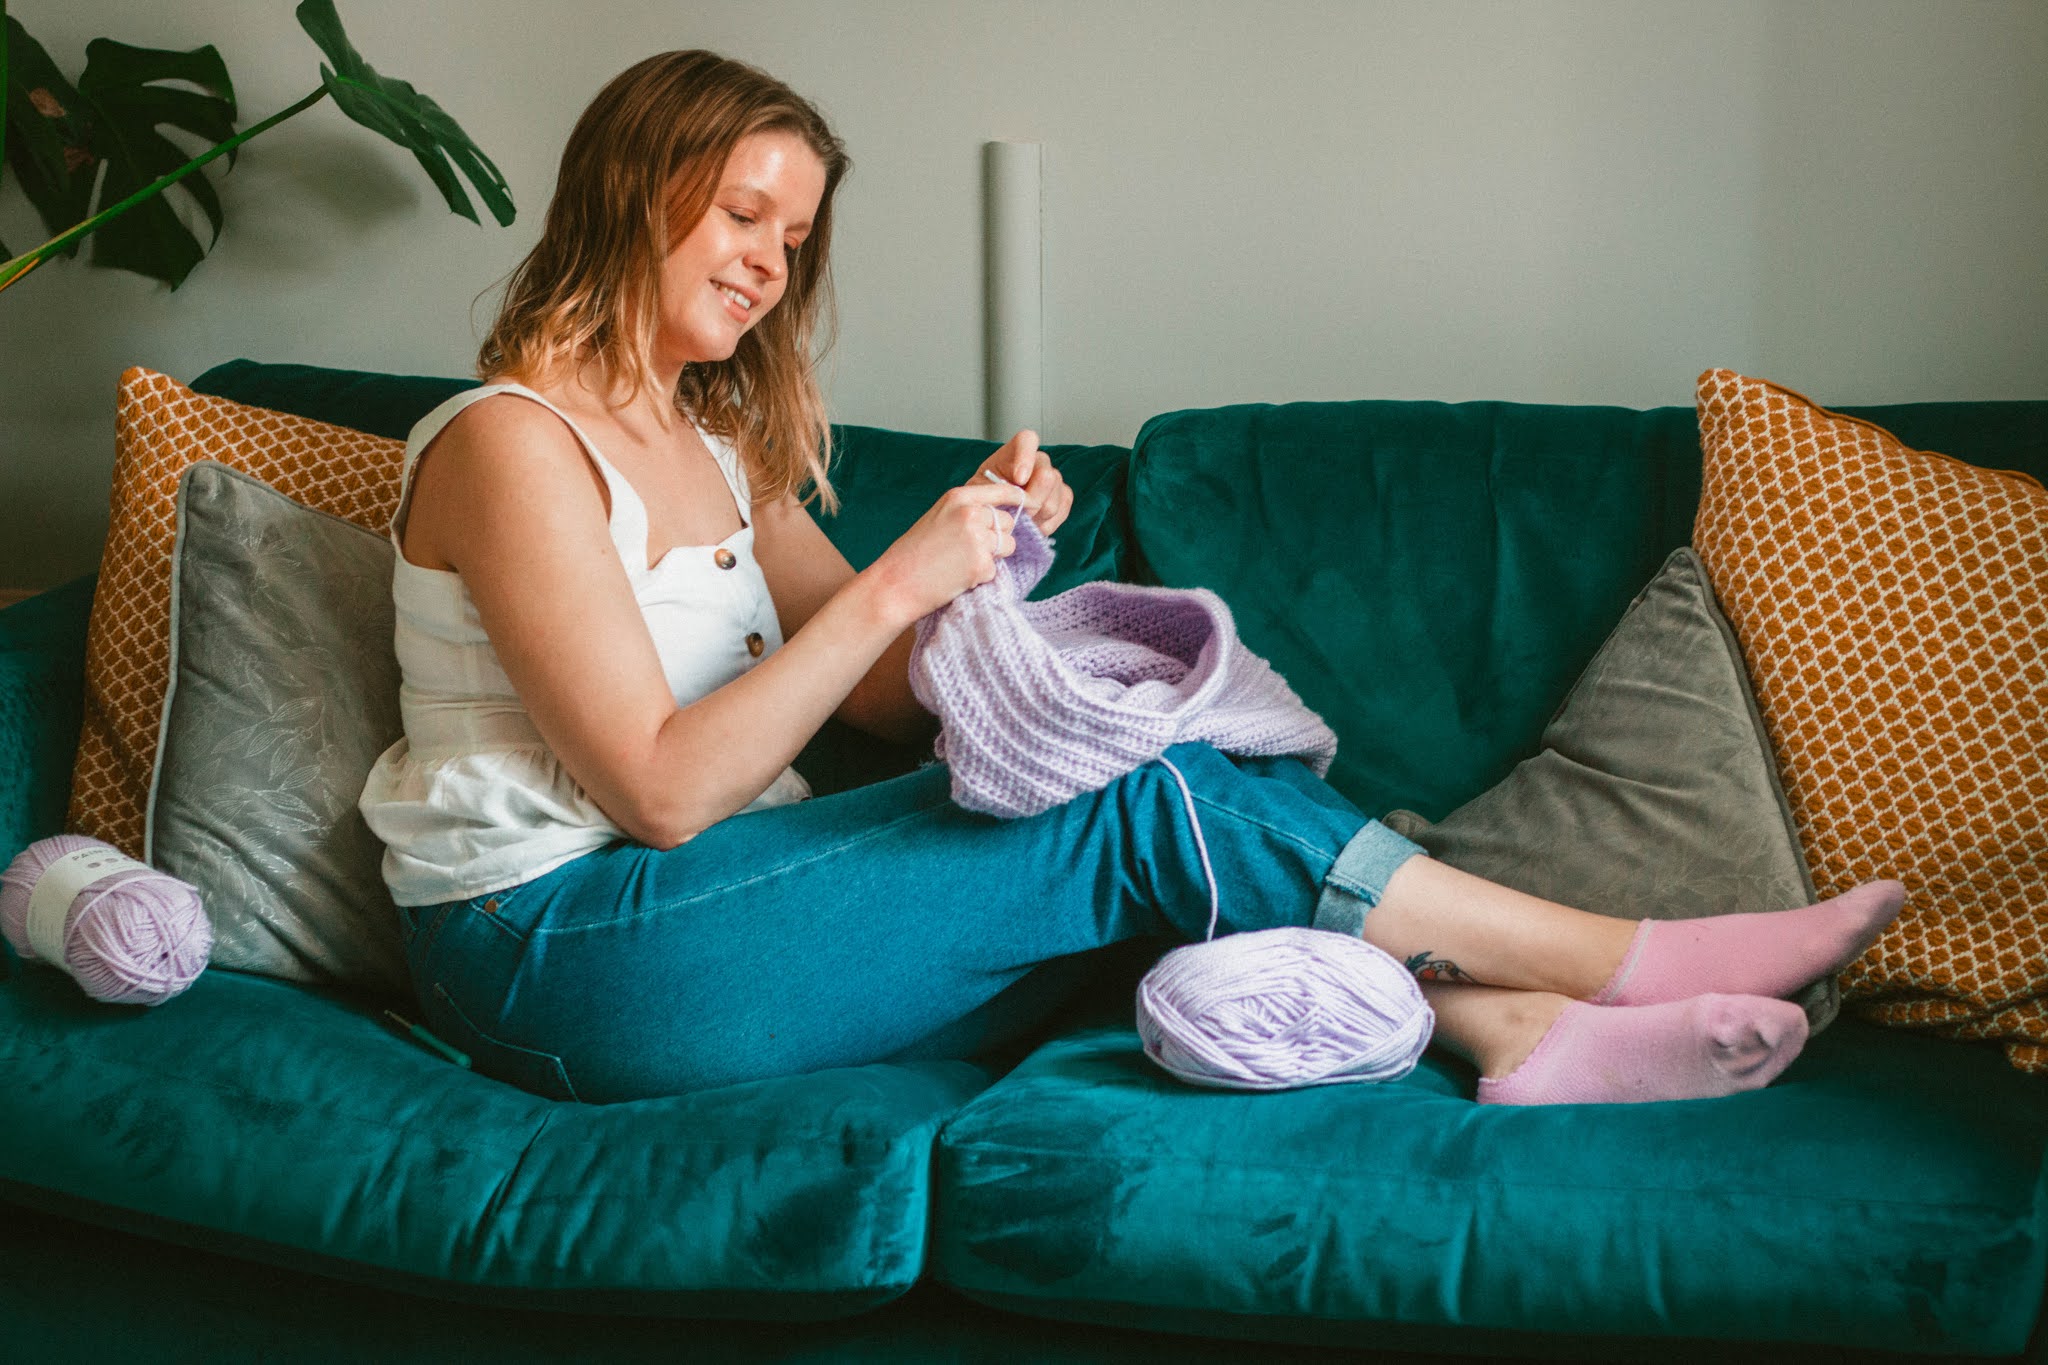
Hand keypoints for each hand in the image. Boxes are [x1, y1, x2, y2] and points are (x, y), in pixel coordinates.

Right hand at [862, 480, 1022, 624]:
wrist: (895, 583)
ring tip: (964, 562)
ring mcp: (977, 540)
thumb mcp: (939, 517)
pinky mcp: (980, 566)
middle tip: (972, 550)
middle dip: (999, 535)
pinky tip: (959, 577)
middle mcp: (971, 514)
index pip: (1003, 490)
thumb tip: (999, 514)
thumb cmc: (913, 553)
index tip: (1028, 504)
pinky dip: (982, 576)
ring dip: (995, 556)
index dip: (1018, 498)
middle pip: (1009, 521)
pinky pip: (996, 569)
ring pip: (1008, 545)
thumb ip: (967, 511)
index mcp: (958, 497)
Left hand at [974, 429, 1073, 534]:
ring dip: (1037, 516)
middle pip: (1047, 476)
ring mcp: (1053, 478)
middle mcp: (1038, 461)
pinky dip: (1046, 523)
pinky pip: (1062, 510)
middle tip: (1016, 514)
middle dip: (1031, 502)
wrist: (994, 514)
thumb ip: (995, 492)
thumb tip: (1018, 500)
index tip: (1018, 480)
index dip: (1026, 458)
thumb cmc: (984, 499)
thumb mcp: (979, 493)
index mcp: (1013, 452)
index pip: (1027, 440)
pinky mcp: (1063, 495)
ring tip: (1021, 521)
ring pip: (1054, 499)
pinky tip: (1033, 524)